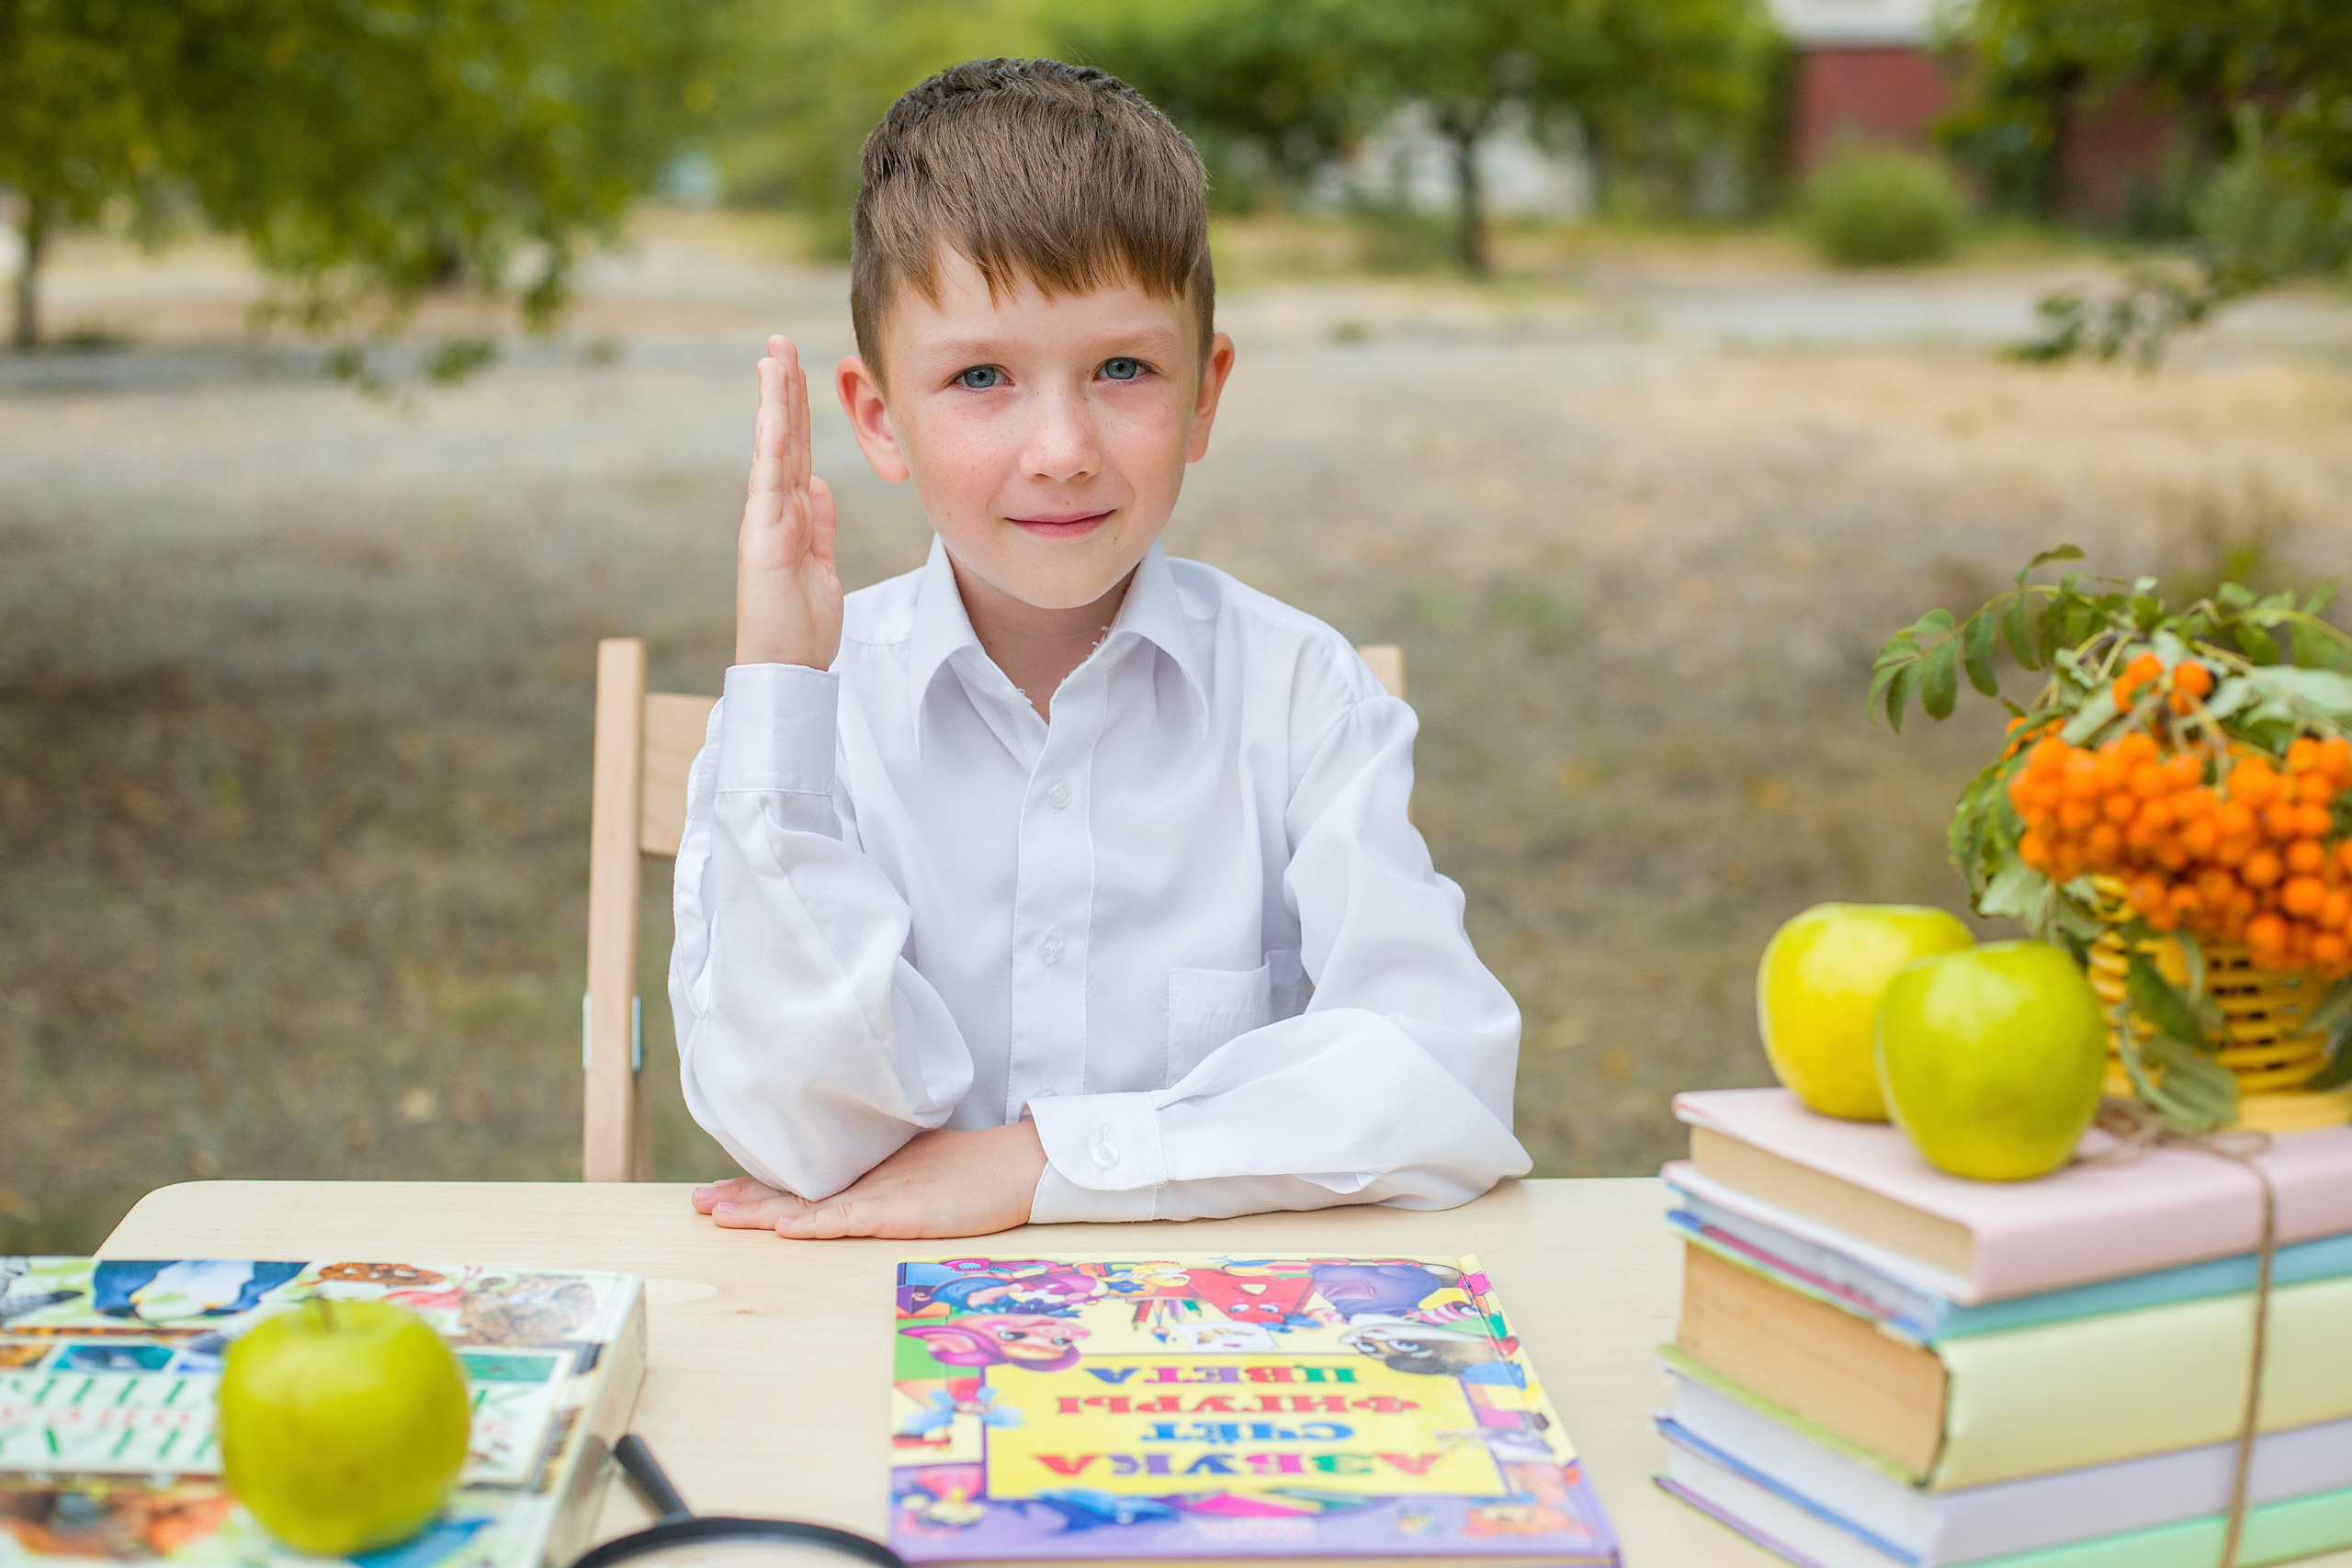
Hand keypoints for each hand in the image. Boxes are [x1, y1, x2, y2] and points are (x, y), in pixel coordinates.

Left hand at [692, 1122, 1047, 1239]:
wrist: (1015, 1165)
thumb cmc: (971, 1174)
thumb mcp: (914, 1174)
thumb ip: (878, 1182)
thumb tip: (842, 1197)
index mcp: (863, 1173)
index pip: (798, 1181)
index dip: (755, 1187)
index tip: (715, 1194)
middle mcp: (862, 1180)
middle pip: (791, 1189)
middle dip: (742, 1197)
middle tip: (697, 1203)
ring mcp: (879, 1194)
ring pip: (808, 1204)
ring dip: (761, 1210)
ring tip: (719, 1213)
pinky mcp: (900, 1212)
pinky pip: (850, 1219)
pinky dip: (815, 1224)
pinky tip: (786, 1227)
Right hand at [736, 334, 842, 668]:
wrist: (787, 667)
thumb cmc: (802, 624)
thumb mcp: (822, 564)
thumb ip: (819, 523)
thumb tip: (819, 486)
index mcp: (790, 514)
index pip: (796, 451)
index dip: (797, 409)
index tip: (796, 369)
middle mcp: (774, 509)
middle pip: (783, 437)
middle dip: (783, 389)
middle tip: (780, 342)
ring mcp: (766, 519)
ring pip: (773, 447)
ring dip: (774, 401)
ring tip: (773, 356)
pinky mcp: (765, 535)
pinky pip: (771, 479)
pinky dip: (774, 441)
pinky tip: (775, 409)